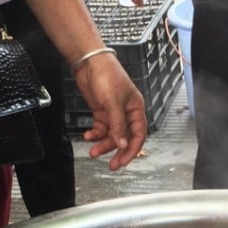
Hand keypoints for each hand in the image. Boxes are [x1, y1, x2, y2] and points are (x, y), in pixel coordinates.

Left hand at [72, 52, 147, 169]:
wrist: (89, 62)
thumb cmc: (106, 75)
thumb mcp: (113, 102)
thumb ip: (118, 125)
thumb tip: (122, 144)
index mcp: (136, 109)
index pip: (138, 135)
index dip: (131, 149)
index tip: (123, 161)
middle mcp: (126, 112)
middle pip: (124, 137)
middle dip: (117, 151)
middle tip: (111, 165)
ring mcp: (113, 112)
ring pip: (111, 135)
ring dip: (103, 144)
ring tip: (93, 151)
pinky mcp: (102, 111)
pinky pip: (101, 128)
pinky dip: (95, 134)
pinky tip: (89, 136)